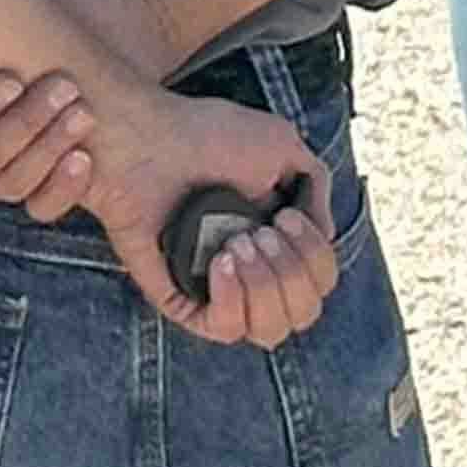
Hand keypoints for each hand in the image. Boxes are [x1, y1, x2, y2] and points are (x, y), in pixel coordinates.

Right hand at [0, 0, 176, 220]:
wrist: (126, 24)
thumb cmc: (71, 3)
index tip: (13, 80)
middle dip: (23, 124)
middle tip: (65, 87)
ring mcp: (17, 159)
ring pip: (6, 183)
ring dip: (46, 151)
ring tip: (85, 114)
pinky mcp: (53, 180)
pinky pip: (41, 207)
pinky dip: (61, 189)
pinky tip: (86, 158)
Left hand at [88, 87, 341, 348]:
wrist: (145, 137)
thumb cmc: (206, 135)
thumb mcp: (283, 145)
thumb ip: (315, 189)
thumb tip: (321, 234)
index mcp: (275, 240)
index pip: (320, 283)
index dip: (314, 257)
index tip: (285, 217)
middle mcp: (250, 271)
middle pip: (303, 314)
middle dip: (292, 271)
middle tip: (259, 230)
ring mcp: (215, 288)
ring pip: (269, 331)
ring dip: (267, 286)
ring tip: (236, 244)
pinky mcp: (180, 297)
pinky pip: (223, 330)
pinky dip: (233, 300)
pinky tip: (220, 263)